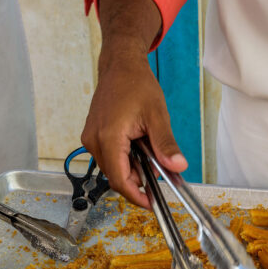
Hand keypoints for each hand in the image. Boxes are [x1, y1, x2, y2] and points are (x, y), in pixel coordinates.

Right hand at [81, 52, 186, 207]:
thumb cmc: (136, 85)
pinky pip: (108, 157)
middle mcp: (94, 141)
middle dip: (137, 180)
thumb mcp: (157, 115)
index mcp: (108, 137)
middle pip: (115, 176)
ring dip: (131, 168)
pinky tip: (137, 146)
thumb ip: (165, 144)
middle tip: (159, 170)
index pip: (119, 179)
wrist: (120, 66)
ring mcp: (90, 139)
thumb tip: (177, 167)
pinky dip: (124, 158)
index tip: (151, 202)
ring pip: (112, 167)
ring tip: (149, 151)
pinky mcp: (92, 136)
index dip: (136, 195)